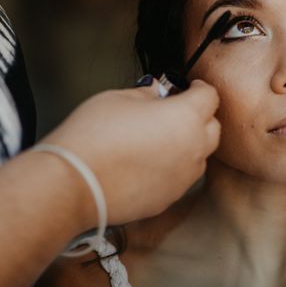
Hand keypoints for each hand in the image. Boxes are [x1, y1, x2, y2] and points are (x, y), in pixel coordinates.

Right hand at [42, 79, 219, 227]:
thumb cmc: (94, 137)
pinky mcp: (169, 199)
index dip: (199, 88)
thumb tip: (156, 93)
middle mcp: (193, 148)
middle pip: (212, 127)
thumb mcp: (119, 97)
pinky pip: (181, 178)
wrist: (73, 184)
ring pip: (200, 155)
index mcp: (186, 117)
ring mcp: (184, 177)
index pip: (209, 96)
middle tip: (176, 110)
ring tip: (161, 138)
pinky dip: (173, 167)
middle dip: (199, 116)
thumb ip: (147, 94)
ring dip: (189, 144)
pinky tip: (149, 162)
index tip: (190, 87)